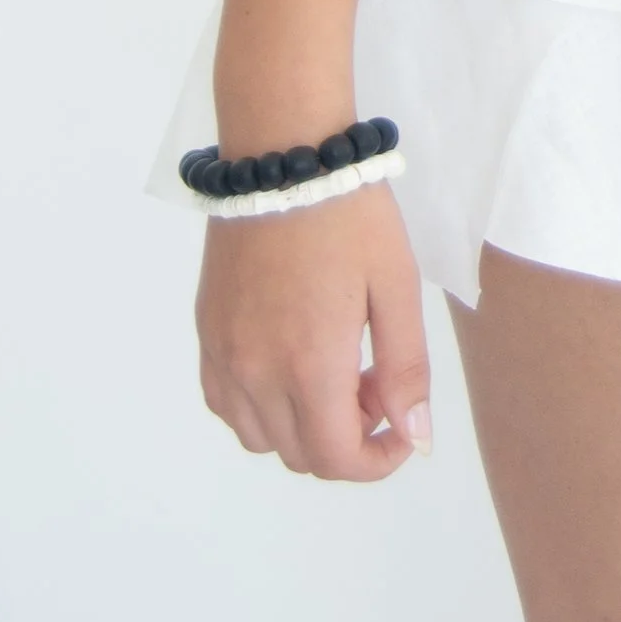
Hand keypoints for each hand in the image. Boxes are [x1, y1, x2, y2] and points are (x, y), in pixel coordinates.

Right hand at [196, 182, 432, 479]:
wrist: (285, 160)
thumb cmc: (351, 218)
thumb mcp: (396, 288)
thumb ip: (406, 371)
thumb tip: (414, 438)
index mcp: (309, 365)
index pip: (336, 459)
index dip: (377, 461)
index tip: (402, 430)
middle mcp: (256, 372)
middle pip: (301, 455)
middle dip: (349, 437)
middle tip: (376, 382)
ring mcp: (223, 356)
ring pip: (261, 437)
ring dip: (304, 426)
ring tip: (337, 370)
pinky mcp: (206, 335)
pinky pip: (226, 404)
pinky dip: (261, 407)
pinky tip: (291, 364)